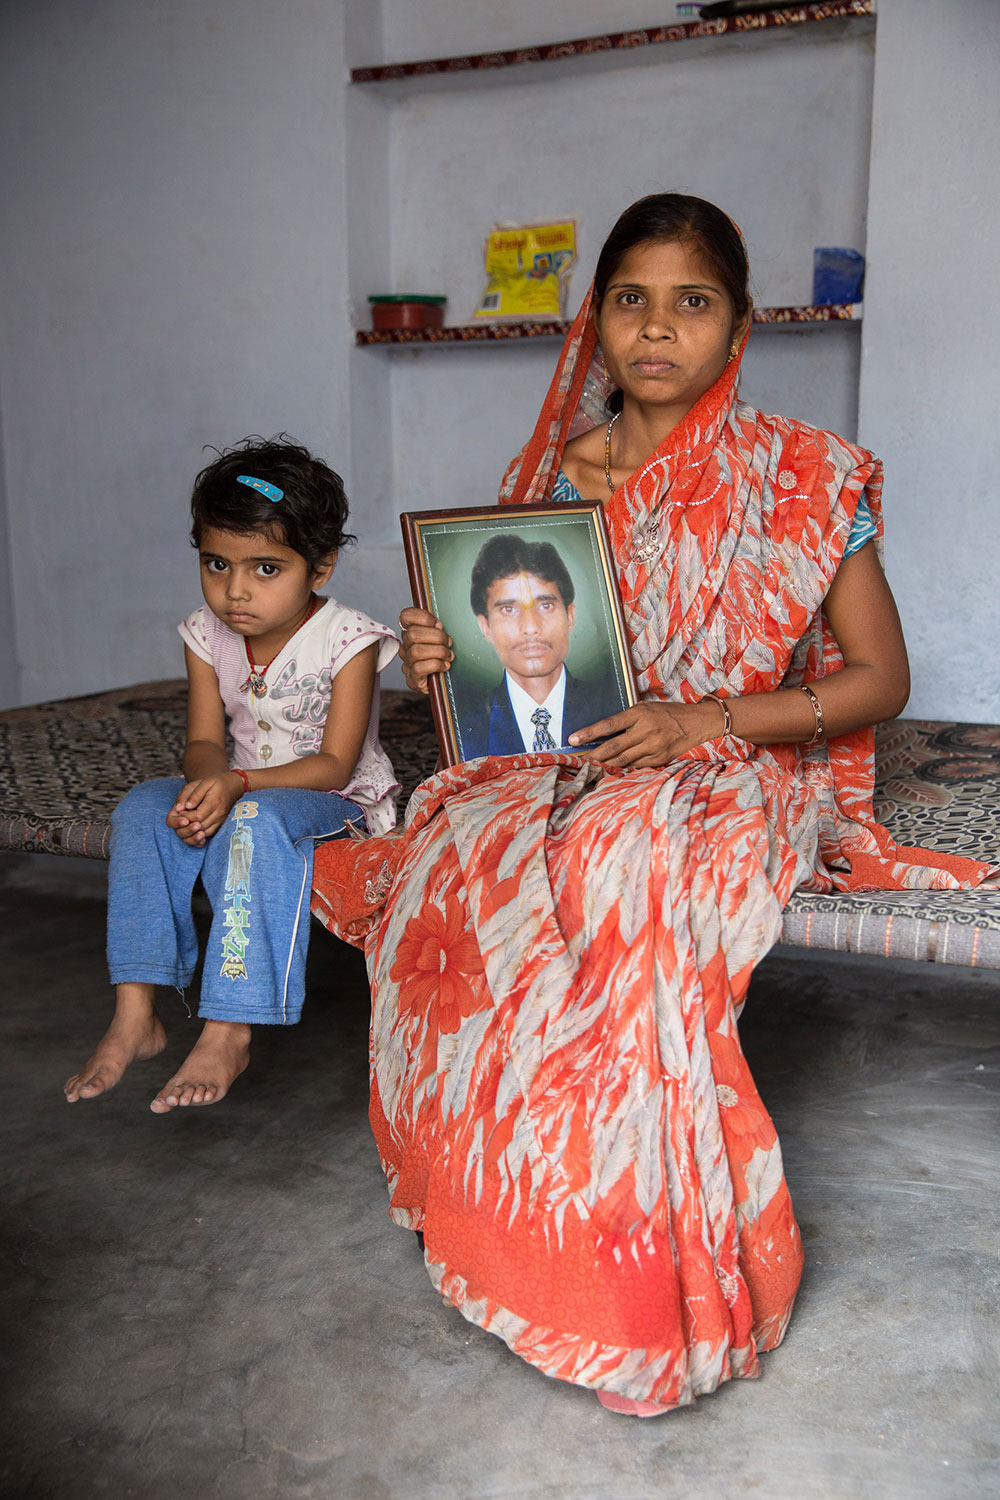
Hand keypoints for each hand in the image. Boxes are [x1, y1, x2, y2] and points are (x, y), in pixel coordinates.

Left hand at [166, 773, 241, 844]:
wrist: (233, 786)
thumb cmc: (217, 782)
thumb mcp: (204, 782)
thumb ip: (194, 794)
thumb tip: (185, 807)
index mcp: (214, 802)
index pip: (197, 816)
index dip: (186, 816)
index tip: (180, 811)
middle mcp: (219, 813)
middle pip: (200, 826)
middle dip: (188, 824)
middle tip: (181, 817)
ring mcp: (221, 820)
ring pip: (205, 832)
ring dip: (193, 830)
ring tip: (187, 821)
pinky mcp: (221, 823)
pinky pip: (210, 833)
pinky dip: (200, 832)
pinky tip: (194, 826)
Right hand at [398, 606, 452, 693]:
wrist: (442, 685)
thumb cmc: (442, 659)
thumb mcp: (442, 640)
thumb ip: (439, 629)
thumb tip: (438, 625)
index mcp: (411, 633)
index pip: (406, 616)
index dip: (422, 617)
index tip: (438, 624)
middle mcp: (405, 647)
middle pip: (413, 634)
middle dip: (436, 636)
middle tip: (448, 643)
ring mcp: (407, 663)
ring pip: (416, 651)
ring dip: (438, 652)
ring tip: (449, 656)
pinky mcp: (412, 678)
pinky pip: (419, 668)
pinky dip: (436, 665)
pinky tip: (445, 666)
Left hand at [568, 699, 724, 769]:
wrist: (697, 722)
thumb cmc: (668, 713)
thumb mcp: (646, 708)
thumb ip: (627, 719)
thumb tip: (603, 733)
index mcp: (640, 713)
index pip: (608, 725)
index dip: (589, 733)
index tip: (573, 739)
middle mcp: (646, 730)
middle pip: (613, 747)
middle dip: (592, 755)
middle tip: (576, 761)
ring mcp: (653, 746)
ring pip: (623, 760)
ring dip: (604, 765)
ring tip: (589, 768)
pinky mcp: (659, 758)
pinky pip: (636, 766)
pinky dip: (622, 768)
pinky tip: (611, 770)